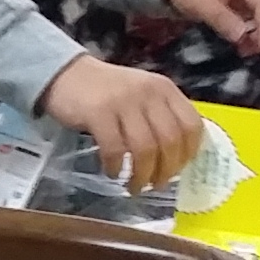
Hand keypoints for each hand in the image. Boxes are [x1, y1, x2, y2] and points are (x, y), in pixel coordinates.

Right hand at [36, 56, 201, 188]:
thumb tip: (178, 157)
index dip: (189, 153)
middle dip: (166, 170)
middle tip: (156, 185)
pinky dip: (115, 167)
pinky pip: (114, 149)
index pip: (192, 125)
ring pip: (145, 148)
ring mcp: (123, 101)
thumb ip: (162, 116)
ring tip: (134, 185)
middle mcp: (148, 93)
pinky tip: (112, 172)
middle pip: (170, 140)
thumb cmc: (108, 91)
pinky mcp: (98, 112)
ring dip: (142, 174)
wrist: (67, 74)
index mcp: (165, 89)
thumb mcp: (143, 95)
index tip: (178, 169)